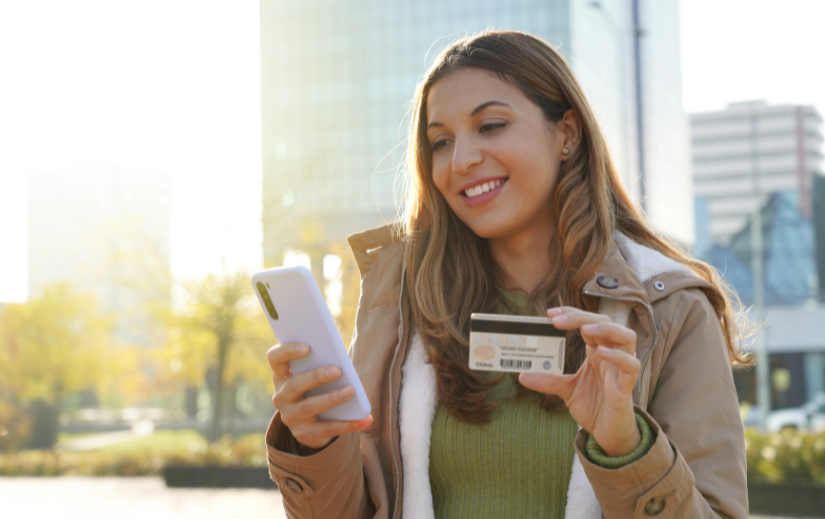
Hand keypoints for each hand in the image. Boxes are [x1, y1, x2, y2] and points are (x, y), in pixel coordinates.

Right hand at [267, 342, 372, 450]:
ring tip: (351, 391)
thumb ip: (320, 366)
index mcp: (282, 376)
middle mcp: (281, 396)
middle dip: (316, 376)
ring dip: (331, 398)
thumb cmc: (316, 390)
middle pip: (294, 384)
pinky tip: (365, 419)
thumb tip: (342, 363)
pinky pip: (327, 429)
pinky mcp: (303, 434)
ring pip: (309, 407)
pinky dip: (348, 424)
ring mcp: (290, 417)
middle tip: (337, 370)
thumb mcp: (313, 377)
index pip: (275, 358)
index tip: (308, 347)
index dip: (288, 351)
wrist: (310, 425)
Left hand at [518, 307, 641, 455]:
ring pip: (627, 337)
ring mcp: (620, 368)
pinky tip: (601, 353)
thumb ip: (547, 380)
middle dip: (581, 317)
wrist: (607, 434)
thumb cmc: (594, 407)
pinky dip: (619, 357)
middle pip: (605, 323)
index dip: (572, 314)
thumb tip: (522, 375)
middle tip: (557, 320)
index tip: (550, 314)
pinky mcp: (627, 386)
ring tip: (585, 329)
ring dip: (607, 329)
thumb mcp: (566, 390)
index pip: (588, 322)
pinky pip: (631, 365)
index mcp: (597, 351)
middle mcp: (611, 355)